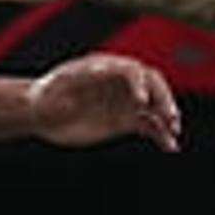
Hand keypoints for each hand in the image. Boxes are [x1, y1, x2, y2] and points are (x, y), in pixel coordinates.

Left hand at [27, 51, 181, 149]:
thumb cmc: (45, 96)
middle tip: (170, 117)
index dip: (140, 85)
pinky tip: (170, 146)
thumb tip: (100, 71)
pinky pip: (149, 126)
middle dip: (164, 99)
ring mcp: (124, 101)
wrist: (41, 114)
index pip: (132, 71)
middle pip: (152, 86)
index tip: (140, 103)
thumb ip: (77, 79)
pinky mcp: (124, 120)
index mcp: (106, 68)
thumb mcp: (58, 87)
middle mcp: (120, 83)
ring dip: (166, 118)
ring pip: (154, 107)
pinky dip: (161, 135)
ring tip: (173, 132)